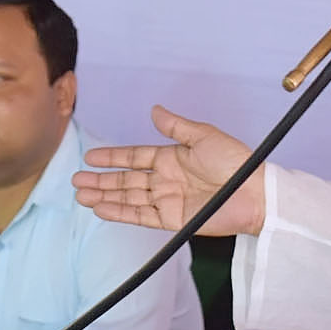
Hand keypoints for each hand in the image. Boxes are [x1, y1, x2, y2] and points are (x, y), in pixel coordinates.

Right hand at [72, 105, 265, 236]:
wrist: (255, 192)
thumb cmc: (236, 162)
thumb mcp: (204, 136)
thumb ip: (176, 127)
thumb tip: (154, 110)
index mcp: (172, 158)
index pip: (134, 157)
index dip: (112, 157)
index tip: (89, 157)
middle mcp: (166, 179)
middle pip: (126, 180)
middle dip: (101, 180)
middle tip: (75, 180)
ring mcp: (168, 200)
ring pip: (128, 198)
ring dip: (104, 196)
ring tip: (81, 195)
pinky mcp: (173, 220)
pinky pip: (140, 215)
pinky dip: (120, 213)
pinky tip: (102, 209)